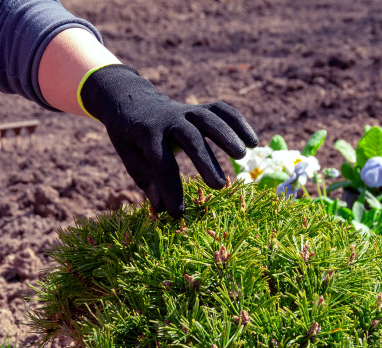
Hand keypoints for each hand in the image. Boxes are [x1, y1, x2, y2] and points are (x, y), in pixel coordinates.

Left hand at [79, 64, 257, 215]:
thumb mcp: (128, 156)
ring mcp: (186, 110)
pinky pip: (221, 110)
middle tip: (217, 185)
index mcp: (147, 134)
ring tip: (242, 156)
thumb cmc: (131, 137)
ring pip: (209, 118)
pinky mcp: (199, 107)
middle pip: (190, 137)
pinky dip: (238, 122)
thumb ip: (145, 179)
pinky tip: (253, 141)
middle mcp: (168, 119)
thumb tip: (161, 208)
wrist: (131, 100)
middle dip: (204, 161)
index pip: (161, 163)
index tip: (178, 212)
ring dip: (227, 135)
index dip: (170, 188)